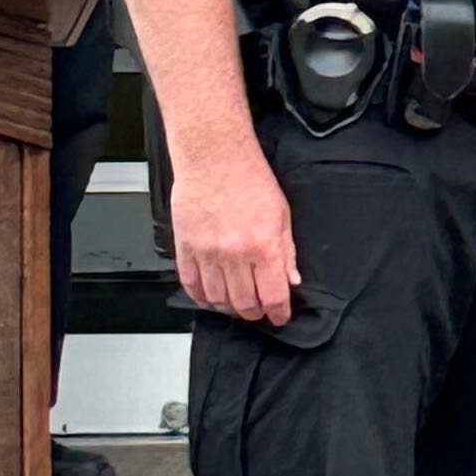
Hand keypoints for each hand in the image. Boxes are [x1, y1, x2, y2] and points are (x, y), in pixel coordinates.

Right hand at [173, 136, 298, 327]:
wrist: (215, 159)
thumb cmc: (250, 179)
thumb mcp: (282, 213)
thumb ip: (287, 251)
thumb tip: (290, 279)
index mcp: (263, 246)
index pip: (273, 295)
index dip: (278, 313)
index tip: (280, 317)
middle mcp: (234, 255)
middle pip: (244, 303)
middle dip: (254, 313)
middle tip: (259, 311)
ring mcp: (207, 253)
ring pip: (216, 299)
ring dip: (228, 308)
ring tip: (236, 305)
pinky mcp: (185, 248)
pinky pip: (191, 284)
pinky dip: (200, 297)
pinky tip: (210, 298)